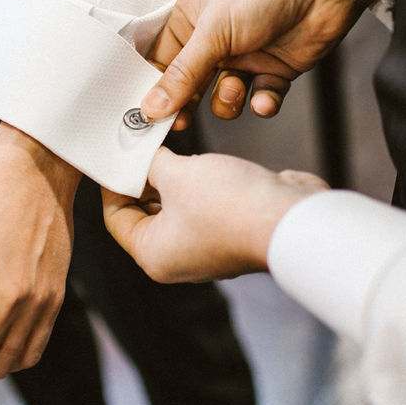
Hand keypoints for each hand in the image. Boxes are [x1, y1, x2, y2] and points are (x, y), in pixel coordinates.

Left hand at [102, 147, 328, 282]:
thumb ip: (152, 163)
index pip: (116, 218)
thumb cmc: (231, 206)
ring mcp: (208, 249)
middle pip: (147, 214)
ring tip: (172, 148)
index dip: (114, 183)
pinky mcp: (233, 234)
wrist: (291, 219)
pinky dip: (202, 185)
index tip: (116, 155)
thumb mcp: (177, 174)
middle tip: (142, 145)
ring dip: (175, 179)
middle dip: (145, 179)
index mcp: (154, 255)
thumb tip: (142, 152)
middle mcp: (179, 259)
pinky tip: (204, 162)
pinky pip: (206, 207)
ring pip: (179, 208)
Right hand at [141, 0, 376, 127]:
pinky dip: (262, 103)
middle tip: (181, 123)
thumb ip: (182, 74)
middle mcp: (215, 39)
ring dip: (228, 100)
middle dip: (187, 104)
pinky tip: (264, 100)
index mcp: (190, 19)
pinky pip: (260, 99)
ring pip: (224, 98)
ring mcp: (245, 56)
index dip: (154, 90)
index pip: (161, 62)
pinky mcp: (274, 70)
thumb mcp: (213, 32)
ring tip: (236, 88)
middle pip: (189, 85)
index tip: (147, 117)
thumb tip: (150, 107)